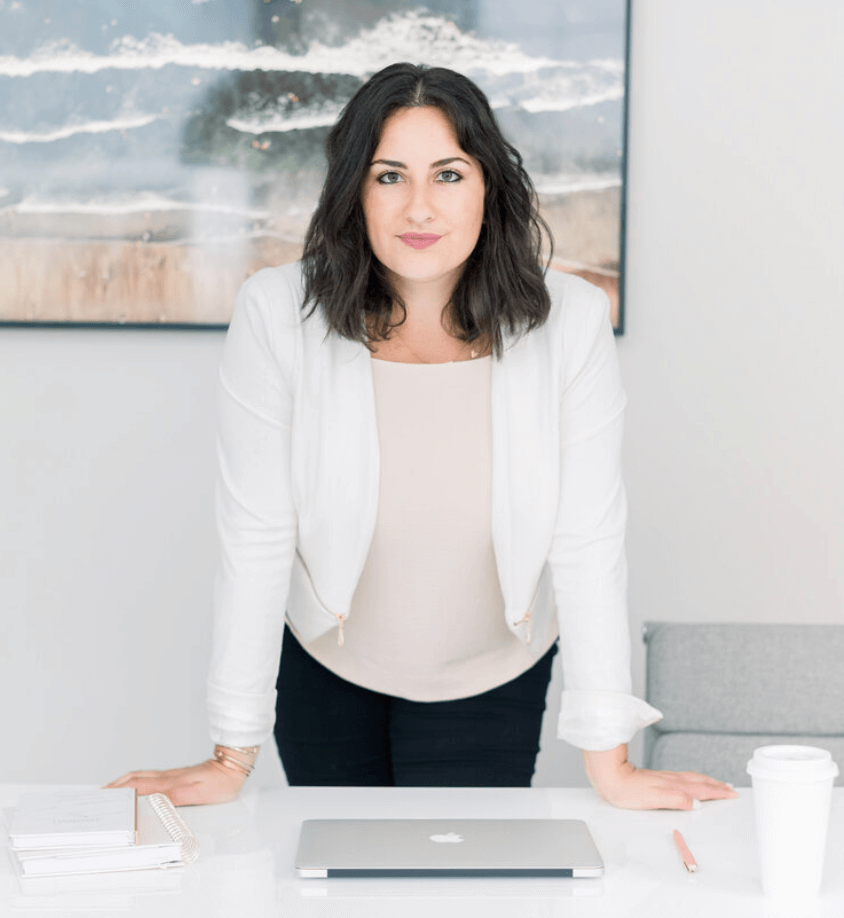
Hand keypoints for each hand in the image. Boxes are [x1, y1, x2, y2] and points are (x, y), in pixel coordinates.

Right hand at [104, 758, 246, 806]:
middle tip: (98, 795)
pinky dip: (134, 782)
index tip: (102, 798)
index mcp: (169, 782)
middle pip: (133, 779)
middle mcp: (166, 777)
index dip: (119, 792)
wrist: (232, 767)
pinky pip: (148, 777)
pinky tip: (134, 787)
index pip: (137, 786)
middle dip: (114, 787)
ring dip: (122, 783)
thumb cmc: (219, 783)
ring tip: (108, 791)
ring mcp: (170, 776)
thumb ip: (177, 795)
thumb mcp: (199, 793)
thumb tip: (155, 799)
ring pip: (140, 776)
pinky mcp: (175, 777)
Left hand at [582, 744, 737, 809]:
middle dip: (716, 785)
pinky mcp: (657, 778)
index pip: (700, 788)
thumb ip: (676, 799)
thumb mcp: (653, 798)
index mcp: (673, 785)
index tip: (731, 793)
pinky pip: (683, 778)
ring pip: (692, 778)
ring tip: (718, 784)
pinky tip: (692, 782)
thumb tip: (696, 803)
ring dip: (707, 781)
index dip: (717, 792)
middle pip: (699, 781)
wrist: (609, 776)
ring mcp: (664, 778)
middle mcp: (671, 780)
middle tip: (730, 789)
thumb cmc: (627, 789)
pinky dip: (694, 780)